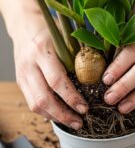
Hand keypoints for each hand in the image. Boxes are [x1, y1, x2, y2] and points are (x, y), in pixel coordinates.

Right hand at [11, 11, 87, 129]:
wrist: (24, 25)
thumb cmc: (50, 30)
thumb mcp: (66, 37)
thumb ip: (79, 55)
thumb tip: (101, 75)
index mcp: (42, 51)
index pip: (57, 81)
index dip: (71, 98)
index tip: (84, 108)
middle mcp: (29, 65)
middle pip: (43, 98)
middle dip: (63, 114)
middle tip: (79, 122)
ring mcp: (22, 75)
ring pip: (35, 104)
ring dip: (55, 117)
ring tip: (72, 122)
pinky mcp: (21, 81)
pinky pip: (32, 102)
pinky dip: (47, 112)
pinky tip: (60, 115)